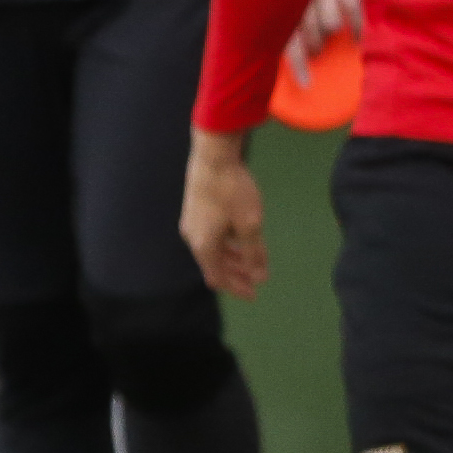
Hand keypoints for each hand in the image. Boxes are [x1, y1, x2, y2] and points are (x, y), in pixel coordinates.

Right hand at [183, 131, 267, 295]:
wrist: (213, 157)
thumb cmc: (232, 191)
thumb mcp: (250, 224)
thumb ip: (254, 253)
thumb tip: (260, 278)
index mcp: (204, 245)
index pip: (217, 278)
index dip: (236, 288)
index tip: (254, 295)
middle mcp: (193, 237)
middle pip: (215, 265)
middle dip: (236, 275)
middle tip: (256, 282)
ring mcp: (193, 223)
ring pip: (214, 249)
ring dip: (233, 258)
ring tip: (253, 263)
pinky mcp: (196, 210)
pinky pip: (213, 236)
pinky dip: (228, 244)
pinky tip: (242, 241)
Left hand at [286, 0, 360, 77]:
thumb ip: (272, 10)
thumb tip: (281, 45)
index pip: (286, 39)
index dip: (298, 64)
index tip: (308, 84)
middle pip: (309, 36)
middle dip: (312, 48)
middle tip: (314, 51)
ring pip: (331, 24)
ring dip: (329, 34)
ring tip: (328, 36)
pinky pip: (354, 6)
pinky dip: (357, 23)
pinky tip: (356, 35)